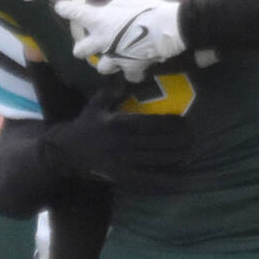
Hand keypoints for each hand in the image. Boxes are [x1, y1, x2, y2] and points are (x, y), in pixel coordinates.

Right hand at [44, 93, 196, 189]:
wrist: (63, 152)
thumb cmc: (84, 127)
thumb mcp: (96, 105)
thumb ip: (112, 91)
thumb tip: (124, 76)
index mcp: (119, 123)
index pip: (153, 123)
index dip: (173, 124)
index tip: (186, 123)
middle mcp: (122, 143)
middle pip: (160, 142)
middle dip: (182, 141)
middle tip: (194, 139)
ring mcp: (122, 162)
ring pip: (158, 160)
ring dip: (178, 158)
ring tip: (191, 155)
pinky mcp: (121, 178)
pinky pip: (148, 181)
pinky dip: (167, 181)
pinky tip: (181, 180)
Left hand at [54, 0, 186, 80]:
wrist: (166, 27)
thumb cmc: (145, 6)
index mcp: (97, 20)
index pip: (73, 12)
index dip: (65, 8)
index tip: (61, 7)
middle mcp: (101, 41)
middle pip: (81, 51)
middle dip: (82, 49)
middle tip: (86, 46)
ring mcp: (115, 56)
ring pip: (103, 67)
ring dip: (106, 63)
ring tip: (112, 60)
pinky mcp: (131, 66)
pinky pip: (130, 75)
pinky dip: (133, 72)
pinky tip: (136, 70)